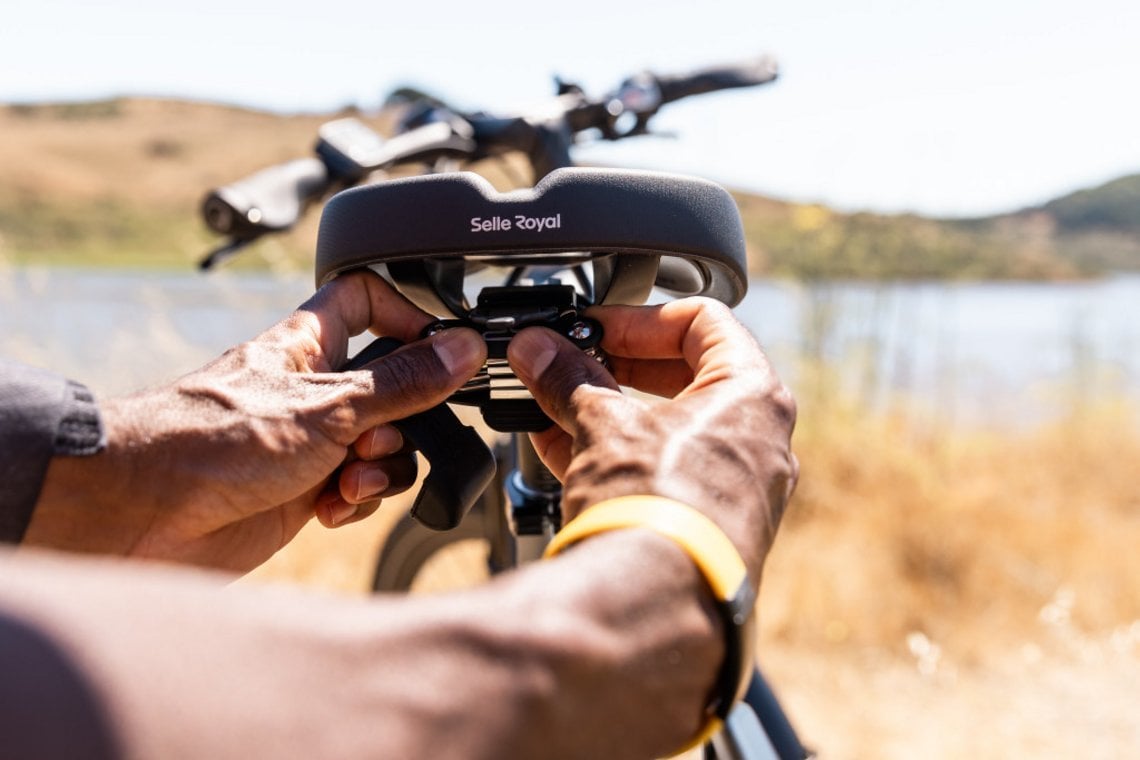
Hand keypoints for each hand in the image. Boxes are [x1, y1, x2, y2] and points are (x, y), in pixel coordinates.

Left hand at [25, 271, 485, 571]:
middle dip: (404, 421)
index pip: (368, 300)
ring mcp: (309, 441)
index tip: (440, 349)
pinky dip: (354, 500)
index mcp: (310, 344)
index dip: (407, 316)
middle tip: (380, 435)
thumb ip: (402, 383)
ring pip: (382, 446)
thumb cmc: (209, 441)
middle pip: (393, 389)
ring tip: (346, 479)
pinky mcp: (303, 491)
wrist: (143, 514)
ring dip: (380, 468)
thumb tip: (461, 349)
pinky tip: (330, 508)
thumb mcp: (326, 406)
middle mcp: (312, 389)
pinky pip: (357, 489)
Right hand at [507, 297, 797, 580]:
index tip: (592, 326)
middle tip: (570, 361)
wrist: (656, 607)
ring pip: (667, 428)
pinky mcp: (706, 527)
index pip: (703, 322)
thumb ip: (568, 377)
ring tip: (552, 404)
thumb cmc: (655, 510)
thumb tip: (538, 349)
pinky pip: (660, 473)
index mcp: (752, 397)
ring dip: (607, 411)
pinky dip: (615, 454)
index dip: (638, 318)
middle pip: (684, 376)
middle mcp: (757, 441)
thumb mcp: (603, 425)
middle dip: (616, 367)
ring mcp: (735, 488)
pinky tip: (559, 449)